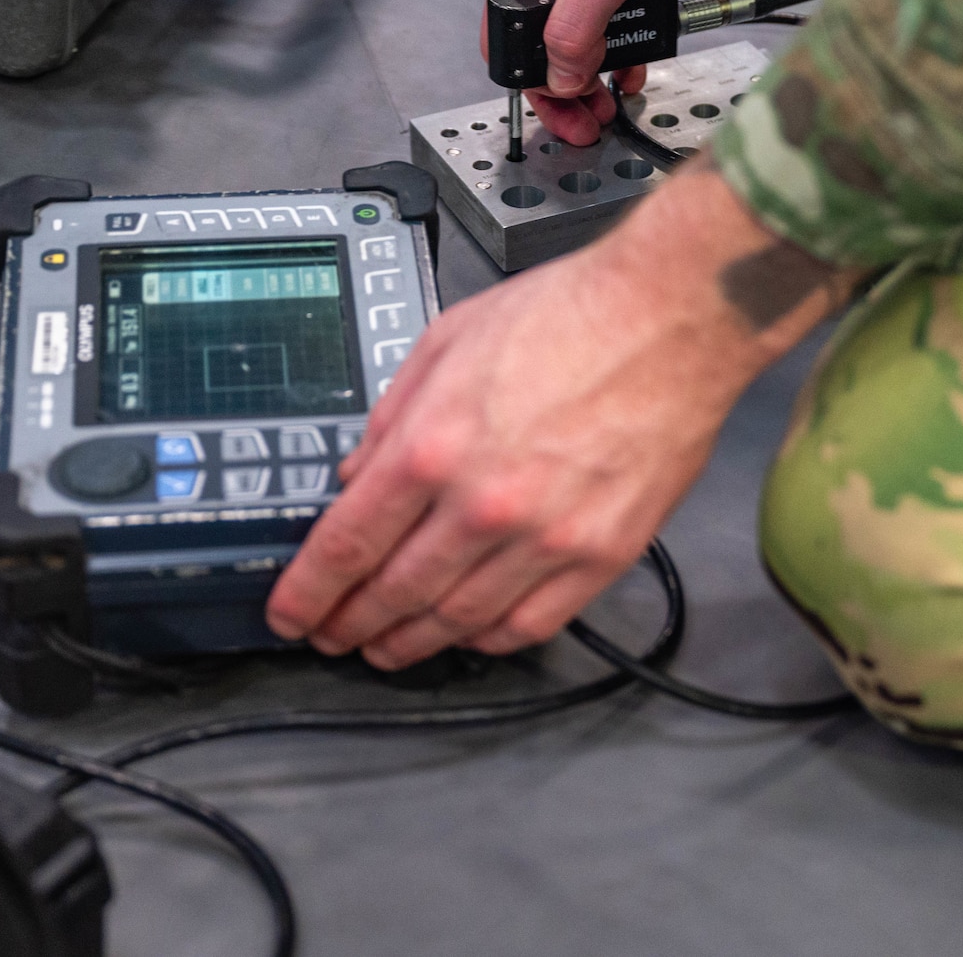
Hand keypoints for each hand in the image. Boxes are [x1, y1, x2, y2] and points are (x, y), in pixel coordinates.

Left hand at [264, 166, 860, 668]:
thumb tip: (357, 473)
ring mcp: (545, 537)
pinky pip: (530, 624)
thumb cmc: (571, 315)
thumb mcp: (447, 341)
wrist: (671, 318)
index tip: (291, 611)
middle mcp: (483, 502)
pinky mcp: (601, 554)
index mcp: (433, 445)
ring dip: (410, 643)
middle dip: (349, 624)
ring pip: (456, 621)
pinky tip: (467, 635)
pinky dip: (488, 639)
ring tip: (387, 647)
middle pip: (393, 594)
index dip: (308, 591)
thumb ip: (392, 415)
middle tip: (331, 635)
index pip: (347, 544)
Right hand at [481, 0, 876, 144]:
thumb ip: (574, 29)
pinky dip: (618, 39)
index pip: (505, 43)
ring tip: (617, 92)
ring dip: (594, 66)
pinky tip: (637, 55)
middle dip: (565, 85)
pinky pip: (604, 11)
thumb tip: (558, 77)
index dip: (535, 88)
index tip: (566, 116)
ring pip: (574, 30)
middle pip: (539, 43)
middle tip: (594, 118)